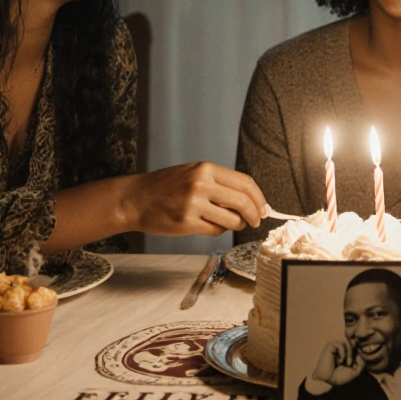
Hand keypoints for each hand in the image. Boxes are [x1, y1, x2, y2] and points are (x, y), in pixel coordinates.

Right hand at [124, 162, 266, 236]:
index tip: (264, 208)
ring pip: (232, 220)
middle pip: (243, 202)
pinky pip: (216, 230)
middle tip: (256, 221)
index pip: (245, 183)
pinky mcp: (187, 223)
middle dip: (255, 214)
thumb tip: (250, 199)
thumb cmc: (165, 186)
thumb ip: (219, 182)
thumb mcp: (193, 173)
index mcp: (205, 169)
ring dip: (237, 225)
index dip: (259, 198)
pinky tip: (211, 225)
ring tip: (232, 223)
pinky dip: (219, 230)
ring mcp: (194, 204)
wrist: (136, 198)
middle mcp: (201, 184)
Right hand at [311, 340, 363, 386]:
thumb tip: (360, 355)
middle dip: (354, 355)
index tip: (356, 364)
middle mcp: (341, 348)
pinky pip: (341, 344)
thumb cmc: (339, 376)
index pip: (356, 348)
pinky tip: (339, 361)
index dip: (359, 355)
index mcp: (346, 353)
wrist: (327, 379)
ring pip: (348, 344)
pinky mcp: (330, 345)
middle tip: (350, 365)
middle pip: (354, 345)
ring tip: (347, 364)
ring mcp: (335, 346)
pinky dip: (342, 353)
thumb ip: (361, 364)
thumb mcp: (354, 372)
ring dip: (350, 354)